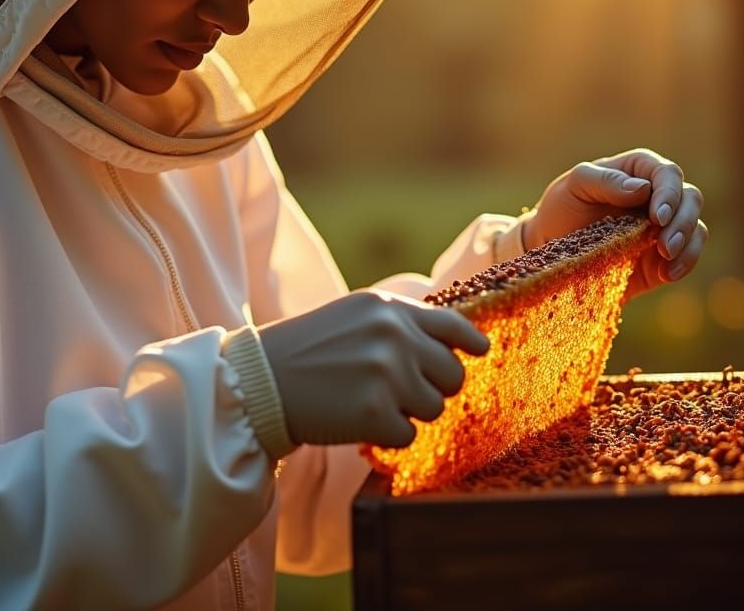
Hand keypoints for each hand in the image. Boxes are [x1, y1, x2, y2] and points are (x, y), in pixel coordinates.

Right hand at [258, 290, 488, 448]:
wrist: (263, 379)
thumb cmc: (308, 349)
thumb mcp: (355, 316)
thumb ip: (401, 324)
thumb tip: (458, 346)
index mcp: (388, 308)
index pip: (452, 325)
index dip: (470, 343)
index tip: (480, 352)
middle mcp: (393, 334)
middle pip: (452, 374)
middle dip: (432, 387)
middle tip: (397, 390)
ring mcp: (386, 372)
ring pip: (434, 407)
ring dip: (408, 412)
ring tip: (369, 400)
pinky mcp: (375, 412)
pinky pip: (409, 435)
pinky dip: (387, 435)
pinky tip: (356, 418)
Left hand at [522, 148, 706, 300]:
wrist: (551, 246)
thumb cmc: (562, 207)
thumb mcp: (575, 185)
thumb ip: (605, 180)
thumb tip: (642, 188)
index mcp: (637, 171)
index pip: (666, 173)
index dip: (669, 192)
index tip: (658, 216)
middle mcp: (656, 195)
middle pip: (690, 198)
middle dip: (683, 221)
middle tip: (665, 244)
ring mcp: (662, 226)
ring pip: (695, 227)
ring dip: (688, 244)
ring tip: (666, 258)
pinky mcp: (663, 255)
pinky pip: (688, 255)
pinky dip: (684, 263)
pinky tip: (666, 274)